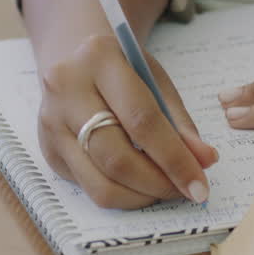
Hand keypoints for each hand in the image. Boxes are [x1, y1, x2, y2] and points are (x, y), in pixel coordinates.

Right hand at [37, 35, 218, 209]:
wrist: (72, 58)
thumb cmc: (121, 69)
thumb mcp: (154, 80)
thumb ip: (179, 122)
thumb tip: (204, 161)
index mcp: (99, 59)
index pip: (142, 120)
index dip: (174, 159)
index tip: (199, 185)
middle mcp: (66, 90)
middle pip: (117, 158)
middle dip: (158, 183)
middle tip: (184, 191)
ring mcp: (52, 124)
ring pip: (99, 183)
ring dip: (140, 196)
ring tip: (164, 189)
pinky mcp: (48, 151)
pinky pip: (89, 188)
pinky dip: (122, 195)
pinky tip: (140, 184)